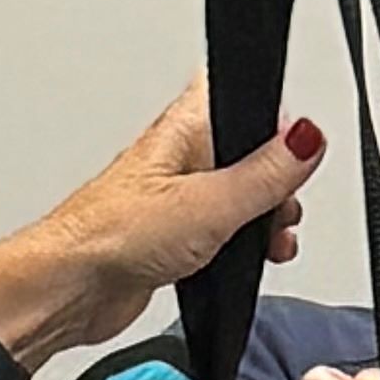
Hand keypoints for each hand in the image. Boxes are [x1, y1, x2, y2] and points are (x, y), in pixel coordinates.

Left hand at [0, 85, 315, 367]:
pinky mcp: (174, 236)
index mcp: (187, 127)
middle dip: (278, 180)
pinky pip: (221, 230)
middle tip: (282, 204)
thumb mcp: (212, 204)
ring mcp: (178, 197)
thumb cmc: (113, 235)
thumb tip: (308, 140)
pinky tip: (243, 260)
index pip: (240, 90)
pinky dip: (240, 244)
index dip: (276, 112)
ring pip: (238, 194)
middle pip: (249, 150)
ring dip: (262, 218)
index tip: (299, 147)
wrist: (70, 288)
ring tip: (269, 238)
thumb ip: (266, 174)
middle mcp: (181, 156)